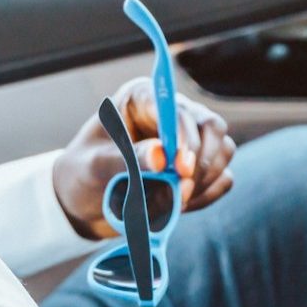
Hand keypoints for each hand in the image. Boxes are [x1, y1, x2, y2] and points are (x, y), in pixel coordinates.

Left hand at [51, 77, 238, 239]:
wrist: (83, 203)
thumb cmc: (83, 174)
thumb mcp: (95, 166)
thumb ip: (127, 160)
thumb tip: (161, 156)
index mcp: (143, 99)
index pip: (178, 110)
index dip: (185, 138)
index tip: (179, 169)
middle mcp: (172, 114)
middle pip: (212, 127)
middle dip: (200, 163)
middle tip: (180, 194)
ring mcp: (190, 141)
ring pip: (223, 152)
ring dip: (202, 181)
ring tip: (171, 202)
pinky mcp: (198, 168)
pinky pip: (222, 179)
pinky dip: (206, 195)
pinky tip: (178, 207)